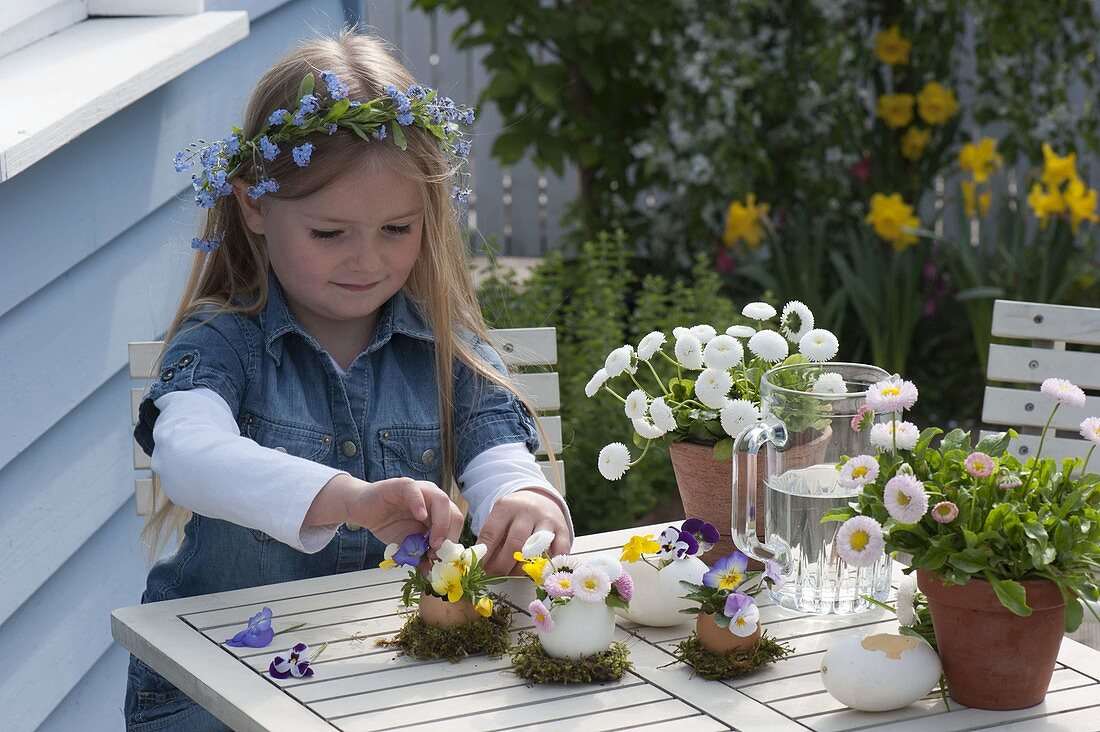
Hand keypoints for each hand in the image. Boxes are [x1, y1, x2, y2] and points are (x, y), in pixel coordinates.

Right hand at [346, 476, 462, 549]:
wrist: (363, 510)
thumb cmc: (388, 524)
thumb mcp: (407, 546)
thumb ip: (419, 557)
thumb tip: (431, 576)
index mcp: (439, 512)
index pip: (456, 524)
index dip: (453, 543)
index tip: (443, 560)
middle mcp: (433, 498)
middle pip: (454, 513)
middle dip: (450, 535)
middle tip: (438, 553)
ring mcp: (419, 490)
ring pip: (440, 500)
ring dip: (441, 524)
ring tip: (432, 542)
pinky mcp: (401, 485)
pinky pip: (415, 491)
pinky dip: (420, 503)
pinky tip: (421, 516)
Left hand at [478, 489, 570, 575]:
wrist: (540, 499)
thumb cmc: (514, 517)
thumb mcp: (499, 520)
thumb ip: (490, 541)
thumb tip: (479, 568)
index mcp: (506, 507)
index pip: (491, 533)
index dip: (484, 555)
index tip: (479, 570)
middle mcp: (527, 511)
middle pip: (514, 543)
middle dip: (502, 565)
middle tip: (495, 576)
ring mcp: (546, 520)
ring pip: (535, 549)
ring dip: (523, 567)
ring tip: (513, 574)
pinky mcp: (562, 528)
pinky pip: (559, 550)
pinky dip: (550, 564)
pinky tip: (539, 571)